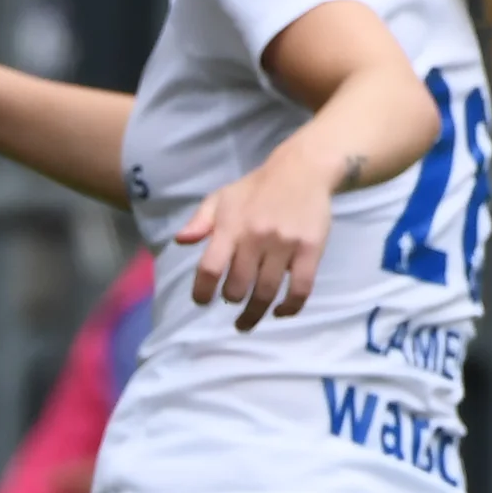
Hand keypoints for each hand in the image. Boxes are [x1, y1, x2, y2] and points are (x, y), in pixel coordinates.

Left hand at [177, 145, 333, 328]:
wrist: (302, 170)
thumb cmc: (256, 188)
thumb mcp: (221, 197)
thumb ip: (199, 221)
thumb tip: (180, 241)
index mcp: (231, 227)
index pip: (210, 268)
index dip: (202, 292)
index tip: (201, 302)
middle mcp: (256, 237)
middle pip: (239, 286)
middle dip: (231, 301)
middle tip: (231, 303)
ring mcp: (285, 244)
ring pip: (267, 291)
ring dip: (255, 313)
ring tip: (247, 322)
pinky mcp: (311, 249)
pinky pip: (301, 288)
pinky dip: (290, 307)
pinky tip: (280, 312)